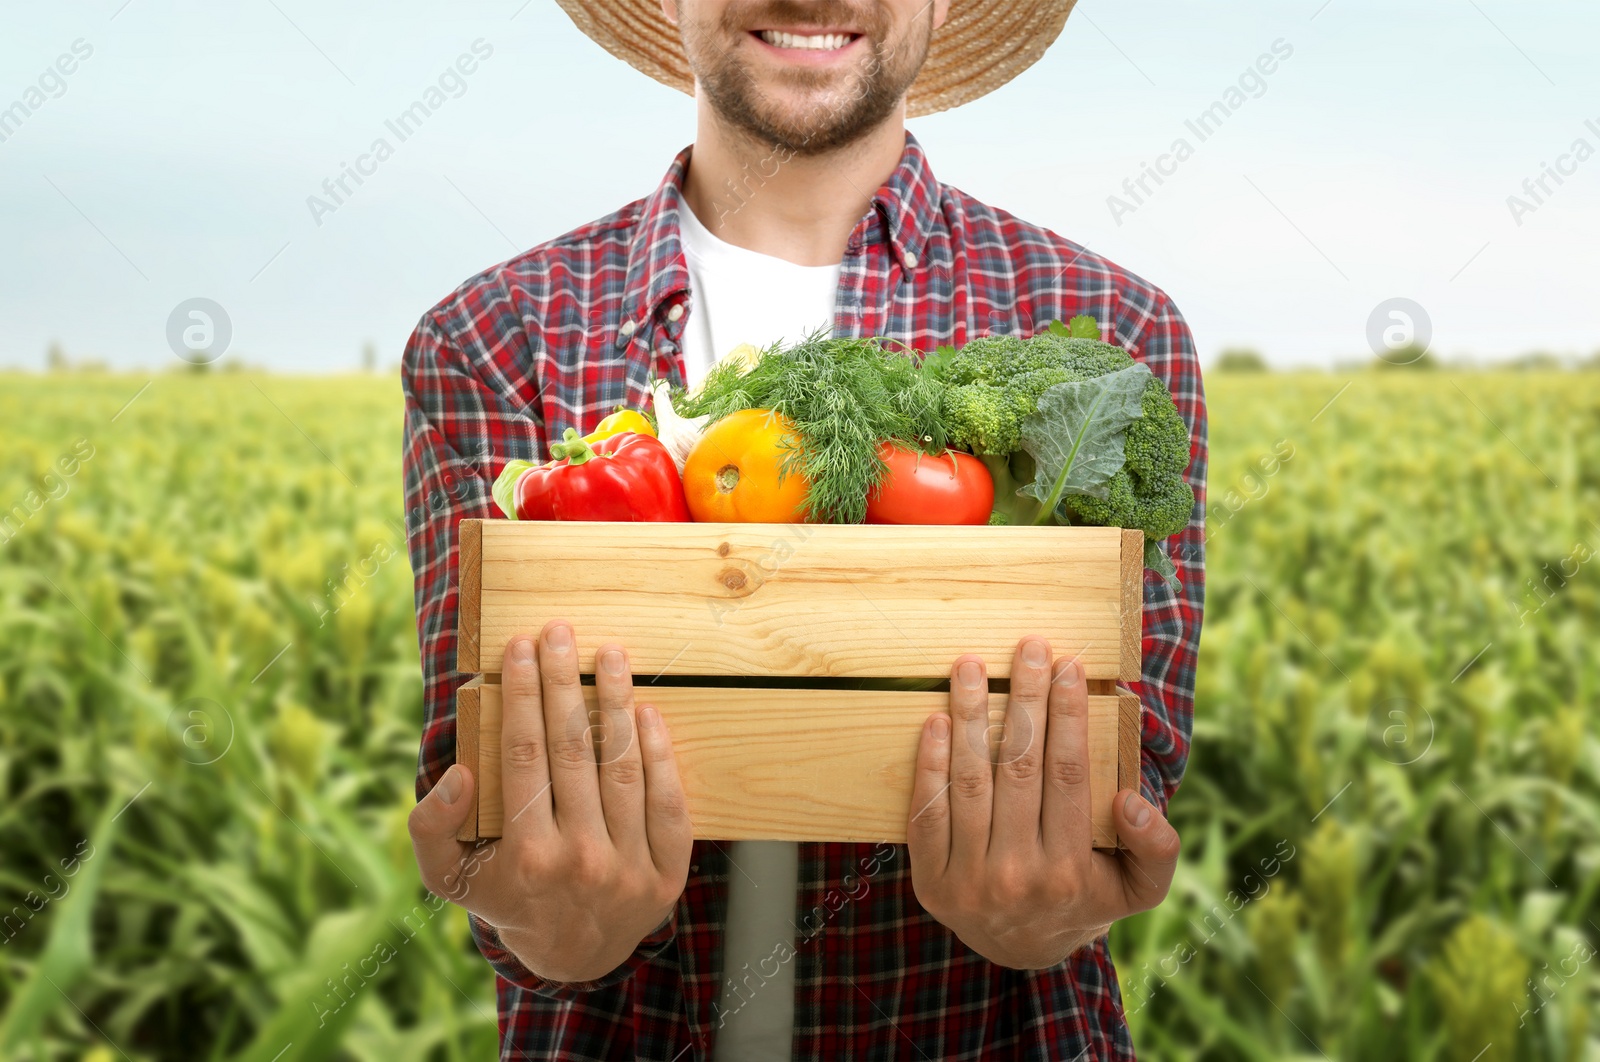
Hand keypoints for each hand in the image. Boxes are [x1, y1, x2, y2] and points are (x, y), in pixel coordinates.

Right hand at [407, 621, 693, 982]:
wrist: (574, 956)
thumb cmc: (508, 898)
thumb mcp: (451, 877)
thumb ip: (432, 828)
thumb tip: (458, 773)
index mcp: (528, 855)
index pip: (525, 755)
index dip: (522, 695)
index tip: (520, 648)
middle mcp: (582, 859)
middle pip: (573, 751)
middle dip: (563, 683)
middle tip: (559, 633)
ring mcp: (630, 866)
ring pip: (624, 768)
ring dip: (617, 703)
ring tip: (610, 654)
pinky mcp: (668, 873)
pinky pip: (668, 801)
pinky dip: (659, 753)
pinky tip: (646, 711)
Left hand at [906, 638, 1180, 968]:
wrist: (1021, 950)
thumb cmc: (1084, 900)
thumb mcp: (1138, 887)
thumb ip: (1156, 849)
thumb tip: (1130, 801)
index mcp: (1069, 872)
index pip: (1070, 775)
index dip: (1069, 715)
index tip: (1069, 667)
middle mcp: (1016, 876)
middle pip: (1019, 768)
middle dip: (1025, 700)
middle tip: (1028, 649)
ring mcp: (967, 879)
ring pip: (970, 782)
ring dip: (970, 717)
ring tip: (972, 666)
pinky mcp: (929, 879)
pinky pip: (927, 811)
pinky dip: (930, 763)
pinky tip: (936, 720)